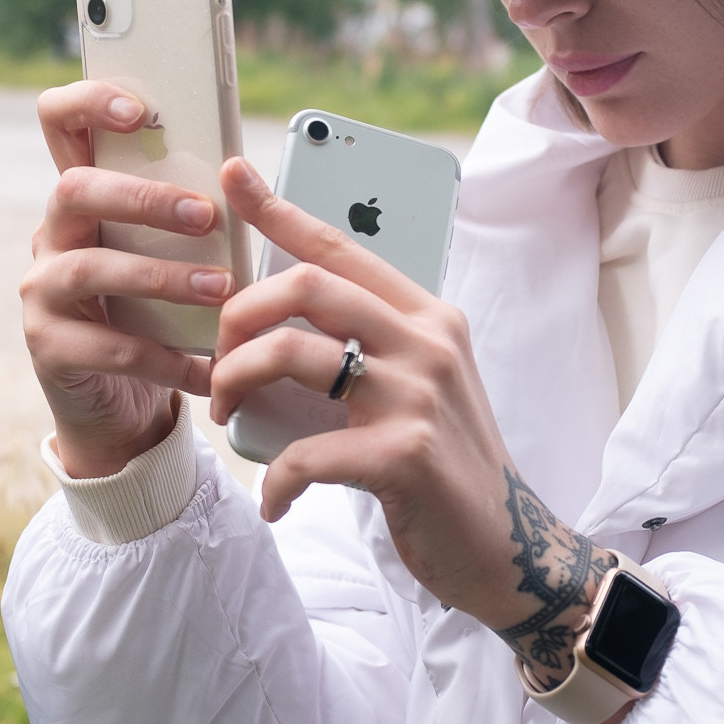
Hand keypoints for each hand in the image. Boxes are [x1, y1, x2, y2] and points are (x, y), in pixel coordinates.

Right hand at [20, 82, 235, 476]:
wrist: (122, 405)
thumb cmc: (154, 316)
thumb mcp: (170, 257)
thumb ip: (189, 218)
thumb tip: (246, 176)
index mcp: (84, 200)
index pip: (60, 125)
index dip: (87, 104)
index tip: (138, 109)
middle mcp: (51, 237)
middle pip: (74, 190)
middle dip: (142, 197)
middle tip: (205, 215)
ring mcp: (42, 293)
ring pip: (89, 268)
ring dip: (161, 276)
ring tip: (219, 289)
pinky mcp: (49, 349)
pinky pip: (109, 347)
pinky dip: (168, 357)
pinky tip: (210, 367)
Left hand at [209, 160, 616, 687]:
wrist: (505, 547)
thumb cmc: (446, 466)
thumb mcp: (420, 387)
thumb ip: (372, 347)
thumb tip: (283, 323)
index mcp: (428, 316)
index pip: (342, 246)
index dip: (280, 209)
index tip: (232, 176)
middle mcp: (427, 343)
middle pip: (307, 284)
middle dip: (238, 316)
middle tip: (217, 364)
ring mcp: (419, 397)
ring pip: (293, 352)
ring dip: (236, 383)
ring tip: (226, 417)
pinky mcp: (405, 456)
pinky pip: (303, 454)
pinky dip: (274, 481)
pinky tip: (275, 502)